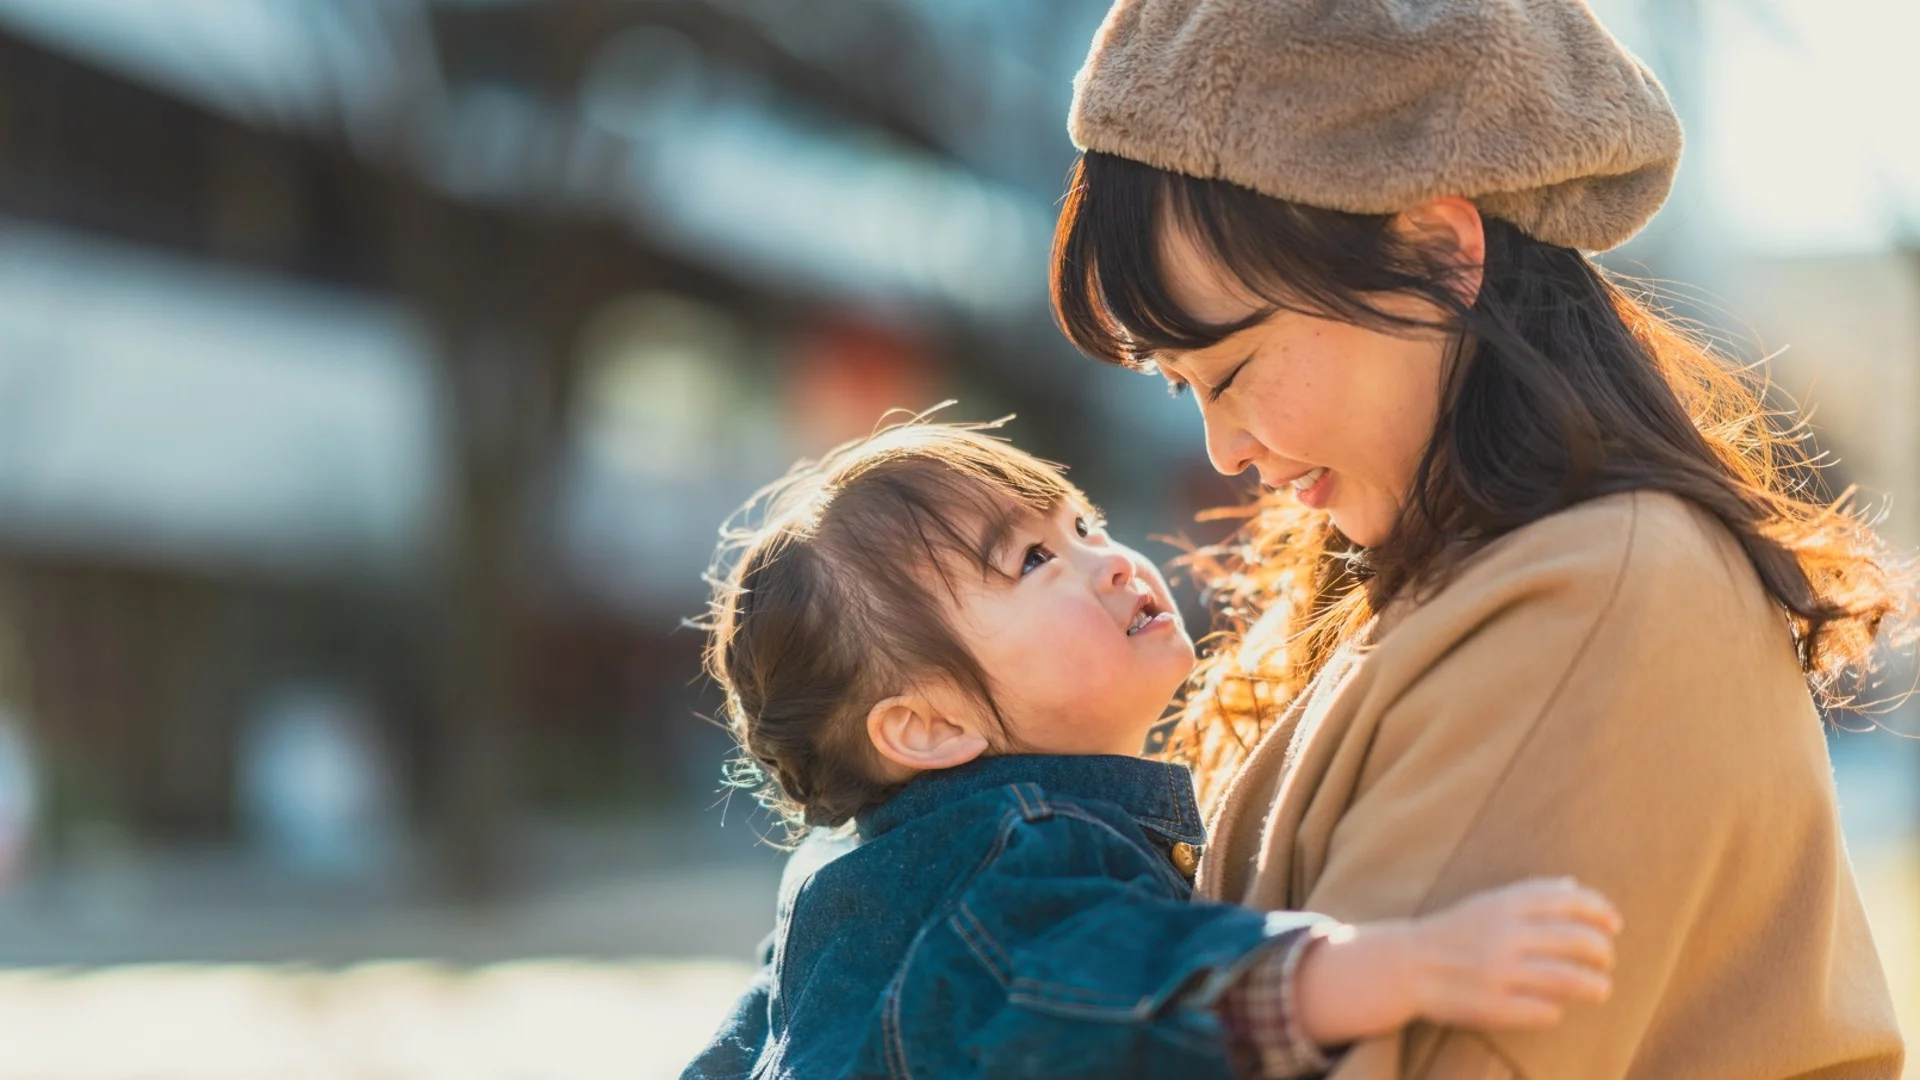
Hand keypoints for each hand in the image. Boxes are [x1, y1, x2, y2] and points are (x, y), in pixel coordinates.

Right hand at [1293, 877, 1619, 1045]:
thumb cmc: (1456, 931)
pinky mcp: (1495, 1007)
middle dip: (1603, 952)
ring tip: (1601, 988)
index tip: (1615, 924)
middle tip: (1607, 960)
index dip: (1600, 911)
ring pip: (1569, 979)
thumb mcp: (1488, 902)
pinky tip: (1556, 1006)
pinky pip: (1545, 1010)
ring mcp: (1499, 972)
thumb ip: (1531, 895)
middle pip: (1577, 941)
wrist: (1407, 965)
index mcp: (1504, 904)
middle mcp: (1504, 935)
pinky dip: (1557, 1008)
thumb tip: (1576, 888)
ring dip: (1595, 985)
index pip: (1569, 901)